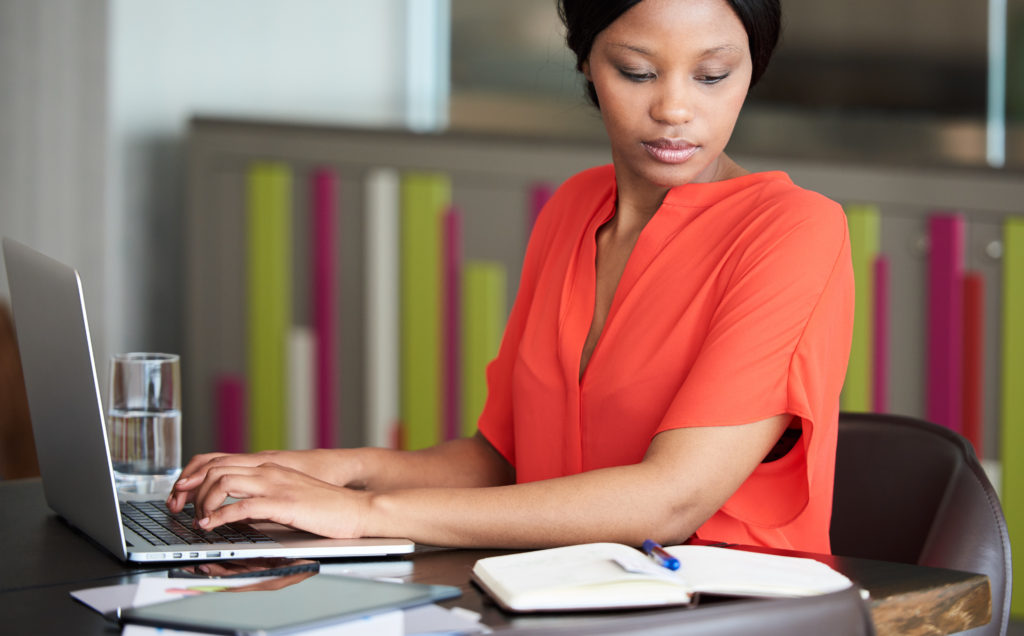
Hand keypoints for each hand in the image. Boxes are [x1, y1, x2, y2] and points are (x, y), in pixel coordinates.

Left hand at [189, 461, 370, 538]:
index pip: (220, 461)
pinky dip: (220, 517)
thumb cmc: (324, 506)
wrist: (354, 509)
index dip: (194, 476)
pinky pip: (242, 506)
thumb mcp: (286, 495)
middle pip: (215, 469)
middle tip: (183, 510)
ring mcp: (275, 485)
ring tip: (200, 520)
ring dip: (204, 503)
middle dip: (192, 490)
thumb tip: (236, 509)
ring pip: (223, 483)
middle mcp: (268, 470)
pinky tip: (213, 527)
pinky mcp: (283, 503)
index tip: (181, 493)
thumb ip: (261, 496)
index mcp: (268, 467)